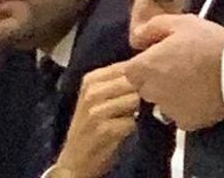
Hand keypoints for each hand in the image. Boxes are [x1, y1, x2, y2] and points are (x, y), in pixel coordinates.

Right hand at [50, 63, 139, 177]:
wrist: (75, 159)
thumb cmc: (91, 126)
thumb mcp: (98, 97)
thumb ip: (118, 81)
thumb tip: (148, 67)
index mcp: (91, 79)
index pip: (126, 65)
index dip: (141, 75)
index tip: (142, 86)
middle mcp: (92, 91)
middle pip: (133, 81)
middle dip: (140, 92)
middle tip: (134, 107)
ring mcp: (96, 110)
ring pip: (134, 99)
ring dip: (136, 111)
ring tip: (125, 119)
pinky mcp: (104, 129)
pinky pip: (131, 122)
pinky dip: (131, 128)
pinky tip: (121, 132)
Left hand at [123, 14, 223, 130]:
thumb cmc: (208, 43)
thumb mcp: (181, 22)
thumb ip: (152, 28)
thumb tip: (136, 38)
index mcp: (147, 66)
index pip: (130, 71)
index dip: (144, 64)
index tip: (161, 58)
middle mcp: (152, 91)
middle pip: (144, 87)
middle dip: (155, 79)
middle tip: (178, 67)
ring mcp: (168, 109)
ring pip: (161, 102)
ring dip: (169, 94)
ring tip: (192, 81)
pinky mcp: (186, 123)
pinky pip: (179, 115)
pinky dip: (186, 107)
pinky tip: (201, 95)